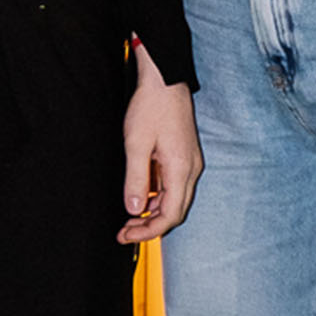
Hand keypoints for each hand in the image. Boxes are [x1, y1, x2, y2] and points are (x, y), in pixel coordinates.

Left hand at [118, 47, 201, 244]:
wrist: (165, 79)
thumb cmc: (151, 106)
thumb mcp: (136, 144)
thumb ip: (135, 179)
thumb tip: (133, 209)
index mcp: (181, 169)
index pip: (170, 216)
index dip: (149, 231)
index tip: (127, 235)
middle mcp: (190, 169)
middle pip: (174, 212)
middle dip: (150, 226)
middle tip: (125, 232)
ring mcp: (189, 163)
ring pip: (174, 200)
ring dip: (152, 212)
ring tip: (128, 218)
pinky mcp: (183, 156)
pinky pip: (172, 185)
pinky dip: (157, 196)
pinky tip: (140, 196)